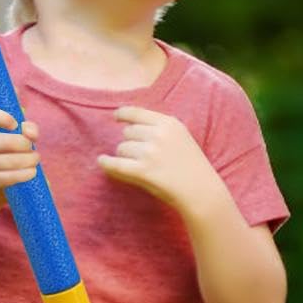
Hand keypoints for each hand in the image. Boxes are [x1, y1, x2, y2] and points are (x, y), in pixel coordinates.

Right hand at [0, 108, 40, 203]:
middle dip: (26, 145)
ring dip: (30, 160)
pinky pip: (11, 176)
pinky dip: (26, 174)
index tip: (15, 125)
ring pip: (12, 160)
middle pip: (8, 142)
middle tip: (32, 148)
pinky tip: (32, 172)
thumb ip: (28, 129)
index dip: (3, 118)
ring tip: (34, 160)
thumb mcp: (14, 136)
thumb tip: (30, 133)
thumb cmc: (6, 153)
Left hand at [98, 106, 223, 216]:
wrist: (201, 190)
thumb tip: (129, 123)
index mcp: (169, 123)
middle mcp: (159, 135)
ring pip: (121, 148)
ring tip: (141, 166)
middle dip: (130, 142)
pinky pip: (115, 164)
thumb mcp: (181, 137)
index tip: (116, 116)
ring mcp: (150, 153)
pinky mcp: (143, 171)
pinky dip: (106, 163)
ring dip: (125, 156)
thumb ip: (160, 128)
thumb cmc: (190, 165)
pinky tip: (102, 161)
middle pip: (127, 132)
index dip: (123, 113)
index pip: (137, 113)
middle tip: (141, 155)